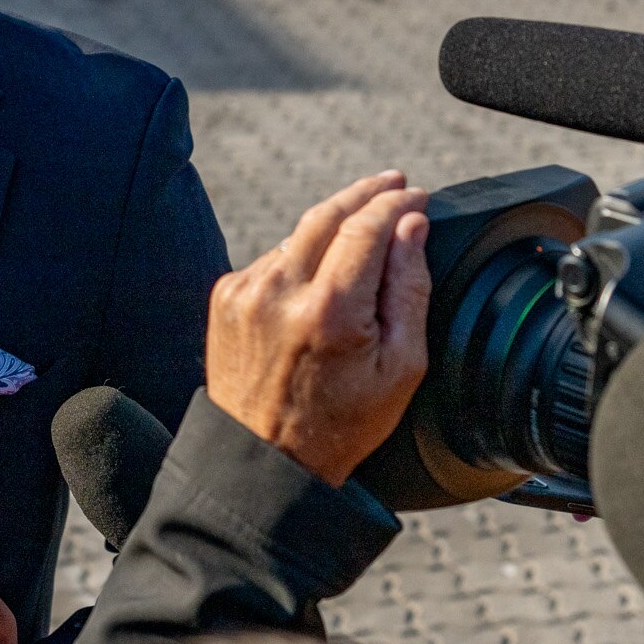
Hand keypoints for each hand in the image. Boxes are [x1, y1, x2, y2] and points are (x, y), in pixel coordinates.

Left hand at [207, 172, 430, 484]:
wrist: (265, 460)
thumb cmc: (342, 422)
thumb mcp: (401, 367)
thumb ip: (410, 289)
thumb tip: (413, 227)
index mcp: (330, 311)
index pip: (366, 226)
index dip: (395, 204)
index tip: (416, 196)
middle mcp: (281, 292)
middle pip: (327, 213)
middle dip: (366, 193)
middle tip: (395, 184)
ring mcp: (247, 291)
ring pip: (299, 234)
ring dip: (332, 225)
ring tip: (364, 230)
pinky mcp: (227, 296)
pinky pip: (274, 258)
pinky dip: (302, 256)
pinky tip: (321, 275)